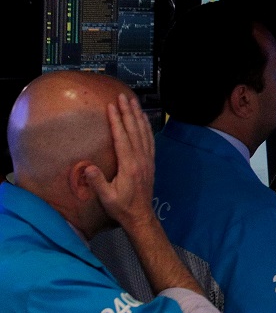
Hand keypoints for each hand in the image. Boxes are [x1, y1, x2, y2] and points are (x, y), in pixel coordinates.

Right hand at [84, 93, 155, 231]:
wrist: (140, 215)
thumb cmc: (121, 207)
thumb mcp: (106, 197)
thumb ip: (98, 182)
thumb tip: (87, 167)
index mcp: (129, 166)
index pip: (122, 138)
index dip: (116, 121)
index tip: (111, 107)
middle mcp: (140, 159)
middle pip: (134, 130)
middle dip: (127, 112)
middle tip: (122, 96)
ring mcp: (147, 159)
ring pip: (143, 132)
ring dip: (138, 115)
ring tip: (133, 101)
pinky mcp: (150, 161)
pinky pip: (149, 139)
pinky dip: (146, 126)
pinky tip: (144, 118)